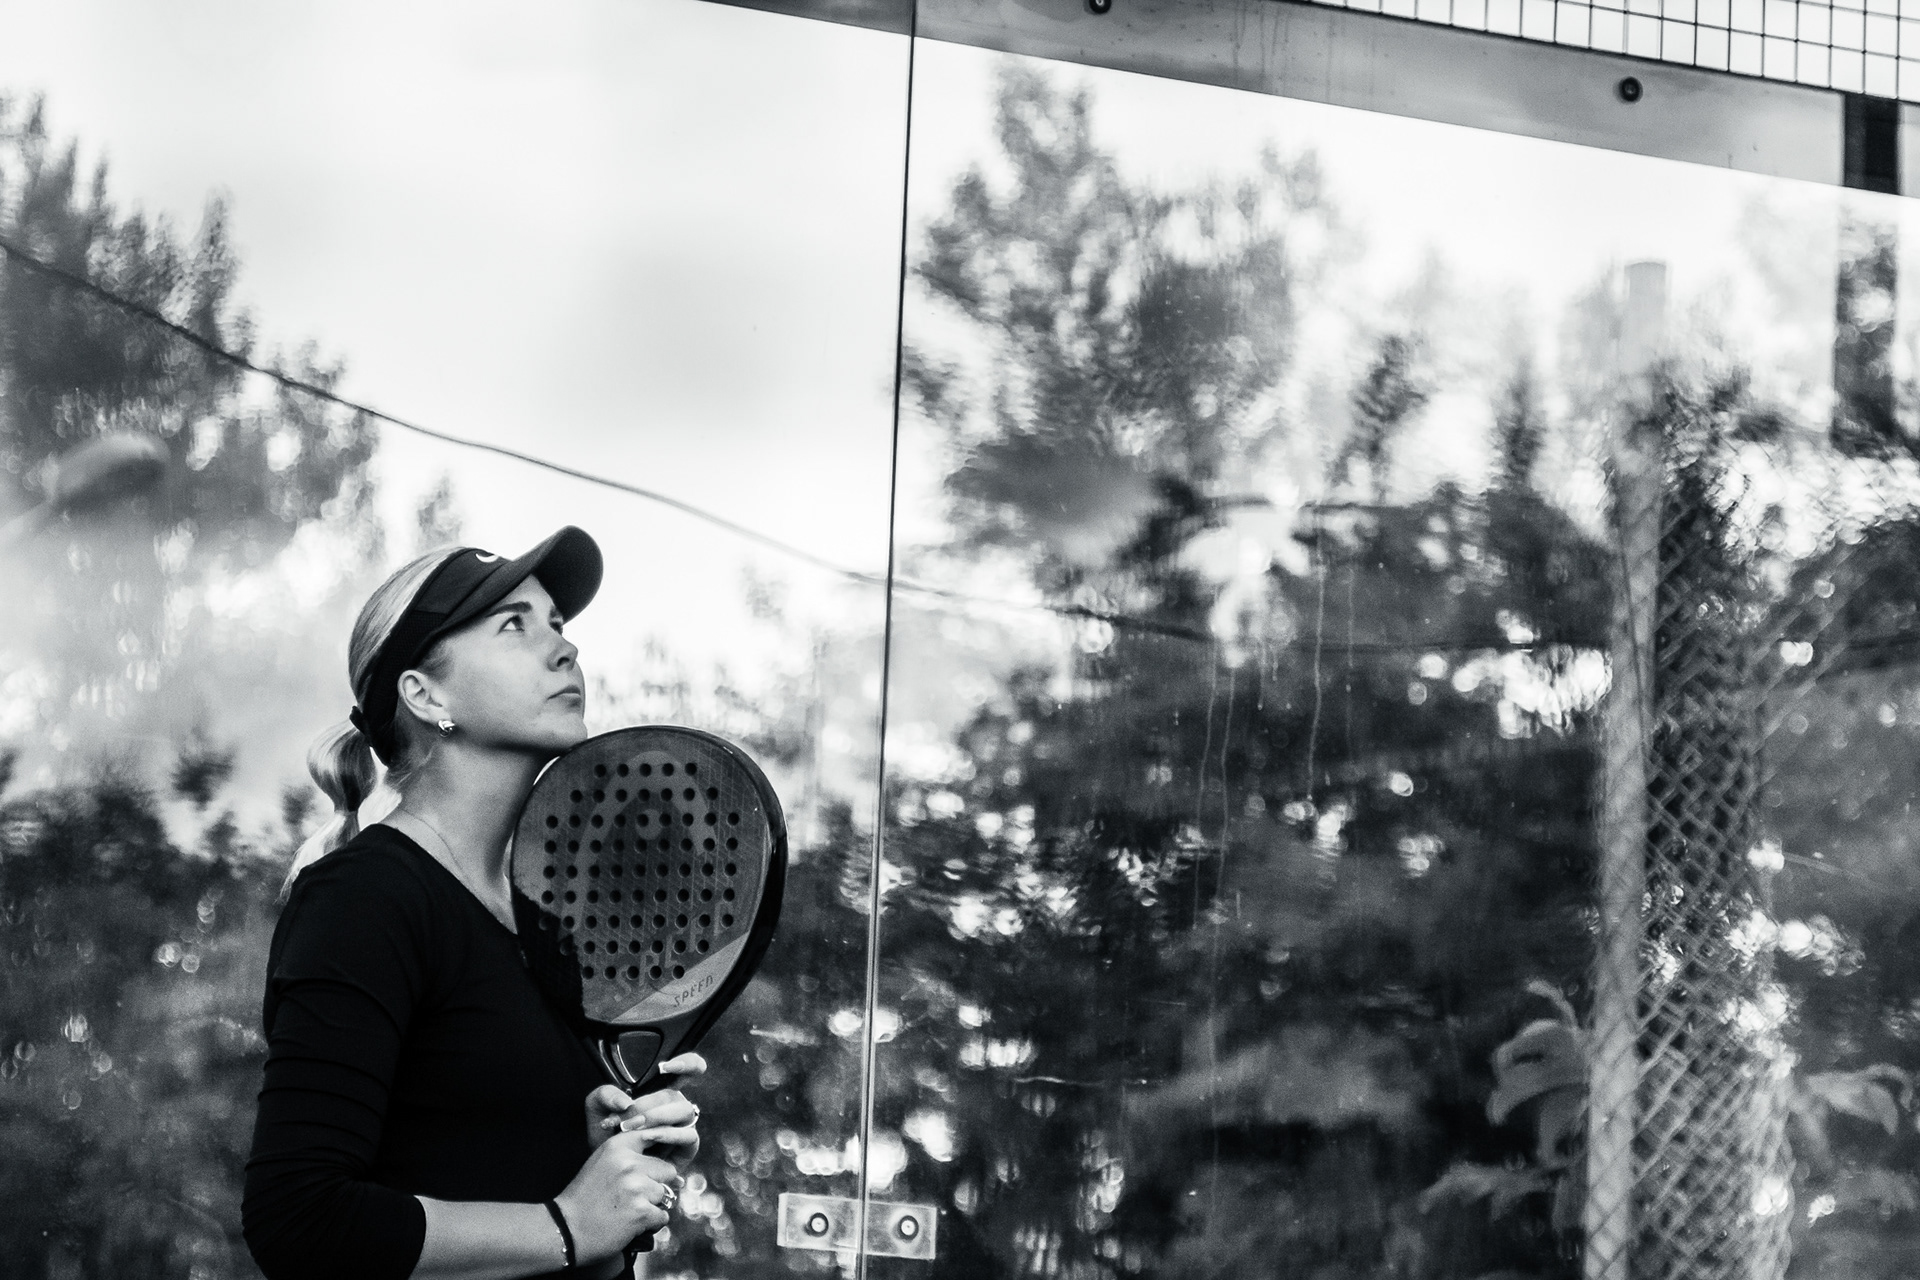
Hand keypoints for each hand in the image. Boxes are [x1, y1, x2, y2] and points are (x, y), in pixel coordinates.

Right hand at [553, 1131, 681, 1264]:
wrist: (566, 1230)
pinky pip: (662, 1216)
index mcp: (617, 1147)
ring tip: (628, 1211)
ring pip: (665, 1195)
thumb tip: (668, 1164)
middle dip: (655, 1185)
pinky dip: (652, 1223)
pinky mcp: (641, 1211)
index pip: (653, 1137)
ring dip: (652, 1205)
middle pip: (667, 1170)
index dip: (656, 1153)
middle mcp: (629, 1163)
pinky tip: (632, 1224)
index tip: (652, 1165)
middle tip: (634, 1197)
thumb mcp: (601, 1163)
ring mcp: (636, 1187)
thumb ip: (628, 1156)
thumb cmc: (584, 1198)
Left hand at [586, 1053, 705, 1171]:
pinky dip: (671, 1135)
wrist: (605, 1167)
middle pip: (675, 1095)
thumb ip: (606, 1094)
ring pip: (685, 1112)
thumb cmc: (605, 1135)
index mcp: (660, 1092)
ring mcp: (683, 1127)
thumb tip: (626, 1101)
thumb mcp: (596, 1109)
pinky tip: (651, 1138)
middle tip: (625, 1120)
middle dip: (648, 1106)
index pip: (688, 1069)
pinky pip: (689, 1136)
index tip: (665, 1067)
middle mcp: (675, 1107)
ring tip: (633, 1129)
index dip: (686, 1063)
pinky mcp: (687, 1149)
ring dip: (659, 1118)